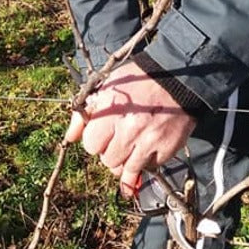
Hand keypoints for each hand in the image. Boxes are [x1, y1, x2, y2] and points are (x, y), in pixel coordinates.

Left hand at [65, 61, 196, 196]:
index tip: (103, 132)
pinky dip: (147, 162)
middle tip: (119, 138)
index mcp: (111, 112)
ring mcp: (149, 142)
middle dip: (110, 151)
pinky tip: (148, 148)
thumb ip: (85, 114)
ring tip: (131, 149)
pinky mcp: (167, 148)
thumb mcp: (107, 87)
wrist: (178, 77)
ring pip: (127, 170)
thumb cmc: (139, 80)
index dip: (95, 140)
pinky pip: (150, 168)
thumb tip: (70, 138)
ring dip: (126, 162)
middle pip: (108, 161)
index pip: (91, 145)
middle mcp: (129, 130)